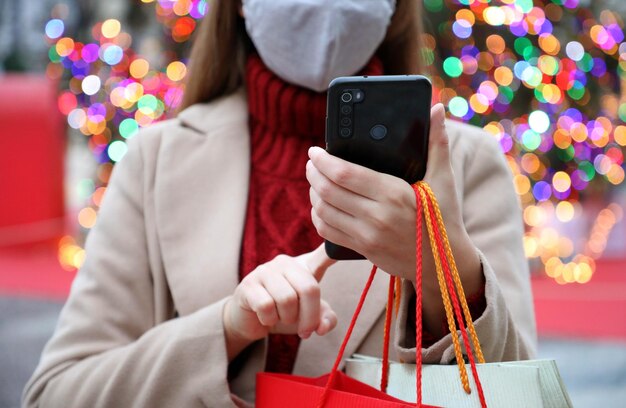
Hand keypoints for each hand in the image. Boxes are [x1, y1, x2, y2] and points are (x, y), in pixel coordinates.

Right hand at [223, 244, 337, 360]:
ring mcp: (265, 271)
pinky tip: (266, 318)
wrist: (250, 321)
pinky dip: (270, 319)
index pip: (324, 255)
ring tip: (282, 318)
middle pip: (309, 288)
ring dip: (287, 318)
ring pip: (286, 299)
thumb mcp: (308, 317)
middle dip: (310, 317)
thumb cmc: (284, 313)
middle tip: (306, 331)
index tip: (347, 246)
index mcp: (305, 267)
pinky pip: (266, 306)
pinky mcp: (248, 284)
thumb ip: (324, 319)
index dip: (336, 250)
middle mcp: (286, 263)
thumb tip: (322, 327)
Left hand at [306, 104, 482, 333]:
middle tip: (311, 164)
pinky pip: (328, 233)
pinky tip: (320, 206)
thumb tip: (437, 109)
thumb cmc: (444, 218)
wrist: (445, 264)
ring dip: (313, 194)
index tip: (314, 152)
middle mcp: (377, 216)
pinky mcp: (362, 250)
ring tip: (315, 182)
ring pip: (323, 212)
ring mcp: (367, 236)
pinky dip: (318, 217)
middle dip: (313, 174)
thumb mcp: (443, 179)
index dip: (323, 161)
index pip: (345, 174)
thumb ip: (437, 142)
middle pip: (328, 191)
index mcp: (393, 193)